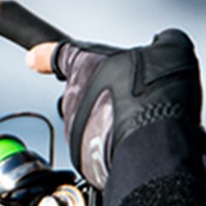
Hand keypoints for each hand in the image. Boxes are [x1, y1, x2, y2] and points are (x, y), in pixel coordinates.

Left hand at [28, 30, 201, 187]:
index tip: (34, 57)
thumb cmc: (155, 94)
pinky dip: (120, 149)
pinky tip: (143, 145)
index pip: (59, 55)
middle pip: (87, 94)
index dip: (46, 55)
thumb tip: (167, 44)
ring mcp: (77, 132)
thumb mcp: (171, 51)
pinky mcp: (86, 162)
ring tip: (146, 124)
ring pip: (96, 125)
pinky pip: (102, 152)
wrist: (155, 144)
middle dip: (109, 97)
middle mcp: (74, 98)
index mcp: (86, 64)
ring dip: (117, 124)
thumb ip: (164, 43)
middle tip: (139, 99)